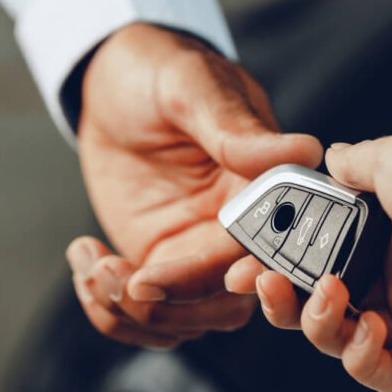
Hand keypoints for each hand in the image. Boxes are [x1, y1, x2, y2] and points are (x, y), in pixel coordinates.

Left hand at [65, 24, 321, 347]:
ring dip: (129, 312)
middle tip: (116, 275)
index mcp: (262, 190)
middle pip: (225, 305)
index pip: (265, 252)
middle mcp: (236, 231)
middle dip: (166, 306)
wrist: (112, 84)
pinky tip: (84, 259)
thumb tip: (306, 151)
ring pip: (183, 321)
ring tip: (89, 264)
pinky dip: (109, 309)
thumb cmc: (160, 71)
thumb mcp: (193, 90)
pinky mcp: (157, 261)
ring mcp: (195, 252)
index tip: (167, 278)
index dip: (228, 280)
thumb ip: (239, 130)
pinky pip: (143, 312)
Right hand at [227, 131, 391, 391]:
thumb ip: (353, 164)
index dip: (273, 261)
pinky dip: (359, 357)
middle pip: (312, 302)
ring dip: (316, 322)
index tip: (243, 260)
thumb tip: (331, 157)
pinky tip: (367, 328)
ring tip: (328, 294)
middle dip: (278, 298)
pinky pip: (379, 373)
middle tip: (260, 283)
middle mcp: (387, 276)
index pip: (308, 256)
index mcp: (376, 233)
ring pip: (335, 338)